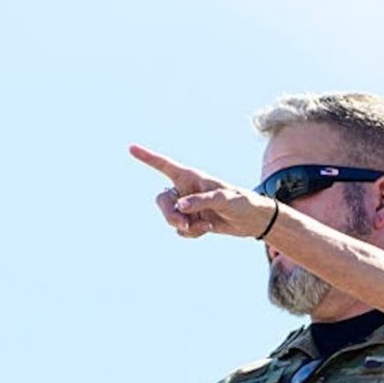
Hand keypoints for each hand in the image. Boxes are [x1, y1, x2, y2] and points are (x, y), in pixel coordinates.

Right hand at [130, 144, 277, 238]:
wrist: (251, 221)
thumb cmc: (241, 202)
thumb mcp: (224, 199)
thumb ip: (201, 201)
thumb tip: (180, 208)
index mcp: (191, 177)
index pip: (165, 165)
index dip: (148, 157)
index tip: (131, 148)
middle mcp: (185, 190)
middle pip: (162, 201)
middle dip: (169, 214)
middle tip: (183, 224)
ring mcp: (187, 207)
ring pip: (170, 218)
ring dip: (182, 226)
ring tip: (202, 227)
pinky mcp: (191, 221)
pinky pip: (180, 231)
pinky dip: (192, 234)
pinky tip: (208, 229)